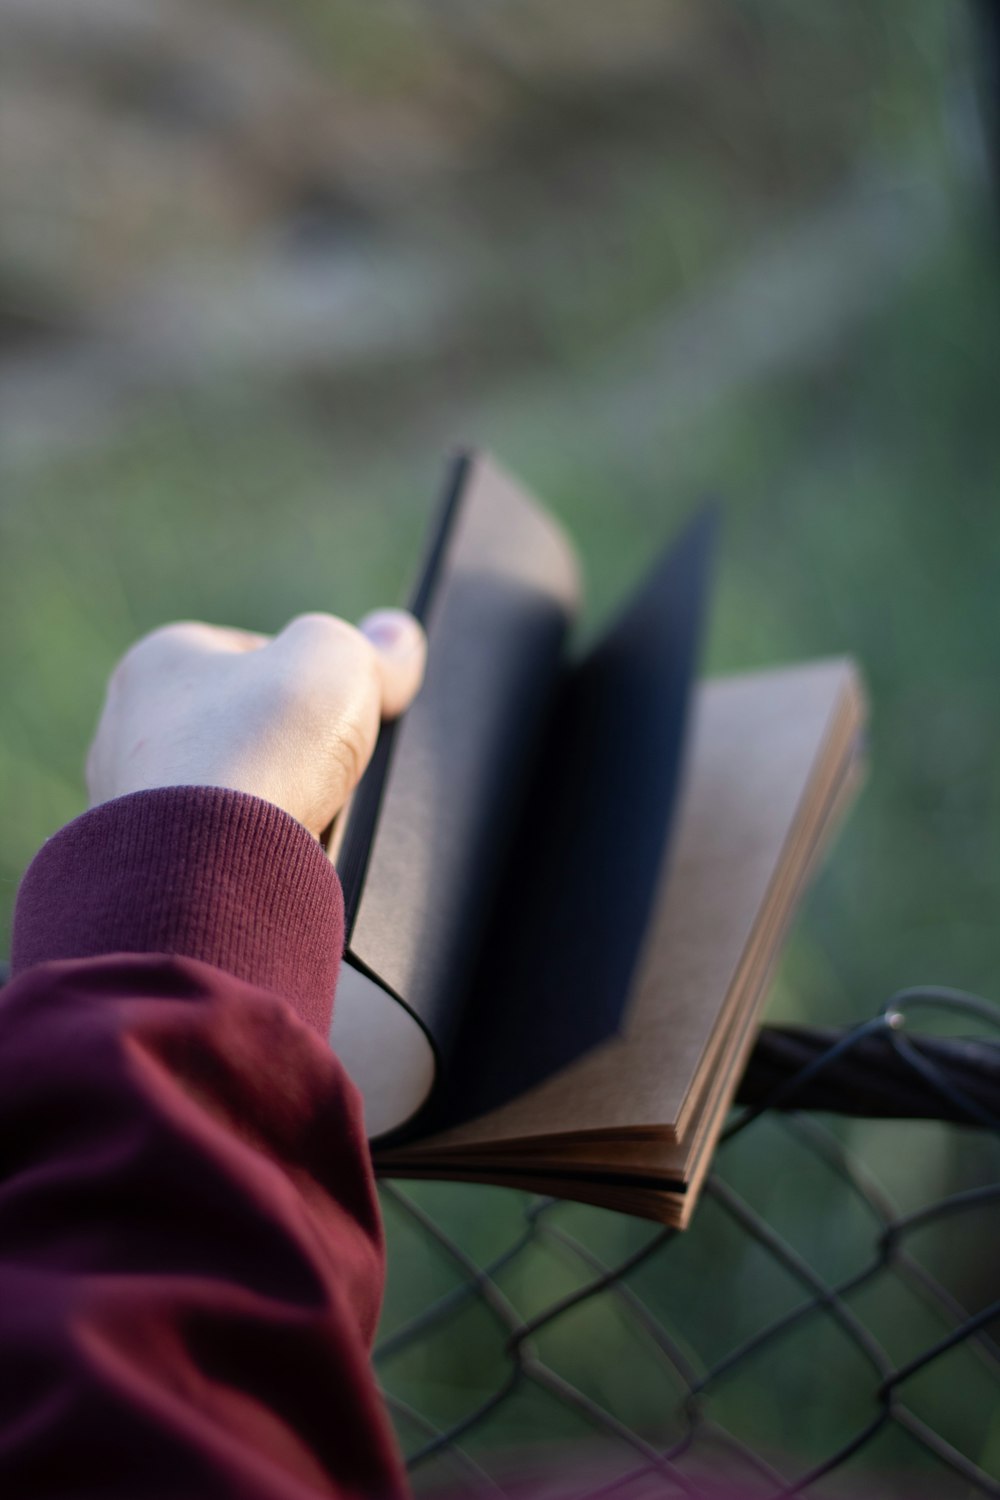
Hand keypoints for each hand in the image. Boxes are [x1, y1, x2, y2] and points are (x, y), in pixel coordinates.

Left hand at [86, 610, 426, 838]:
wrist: (207, 867)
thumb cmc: (259, 745)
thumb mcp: (336, 661)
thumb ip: (372, 646)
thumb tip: (396, 638)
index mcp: (157, 661)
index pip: (250, 651)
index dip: (307, 674)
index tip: (338, 702)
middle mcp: (128, 730)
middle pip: (243, 726)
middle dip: (295, 747)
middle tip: (332, 762)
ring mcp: (134, 803)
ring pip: (233, 791)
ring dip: (280, 800)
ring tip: (313, 813)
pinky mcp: (152, 865)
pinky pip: (222, 848)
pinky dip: (260, 850)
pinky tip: (285, 854)